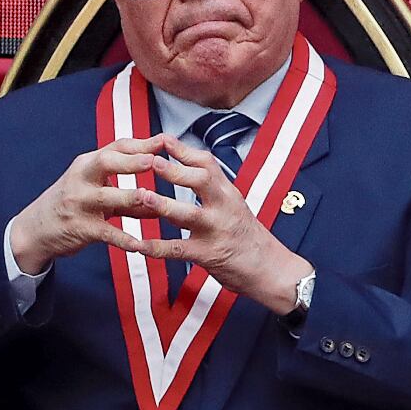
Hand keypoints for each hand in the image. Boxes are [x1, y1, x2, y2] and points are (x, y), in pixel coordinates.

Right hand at [5, 134, 180, 272]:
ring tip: (151, 198)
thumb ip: (129, 197)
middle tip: (153, 161)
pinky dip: (123, 239)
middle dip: (130, 161)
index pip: (115, 148)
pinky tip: (139, 245)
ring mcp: (79, 202)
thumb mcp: (97, 192)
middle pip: (105, 163)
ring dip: (129, 197)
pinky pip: (104, 232)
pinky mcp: (79, 227)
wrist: (36, 229)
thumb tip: (162, 201)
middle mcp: (81, 179)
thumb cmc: (74, 206)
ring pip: (105, 197)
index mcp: (88, 165)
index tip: (165, 140)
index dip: (141, 144)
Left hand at [12, 134, 311, 313]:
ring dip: (162, 204)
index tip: (161, 139)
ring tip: (139, 196)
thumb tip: (191, 168)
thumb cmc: (249, 239)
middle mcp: (225, 208)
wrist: (274, 270)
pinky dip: (156, 248)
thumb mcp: (235, 207)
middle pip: (200, 181)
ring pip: (187, 214)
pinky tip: (136, 245)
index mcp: (229, 194)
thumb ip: (213, 190)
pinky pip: (179, 250)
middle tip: (147, 159)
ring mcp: (217, 231)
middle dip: (173, 169)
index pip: (208, 164)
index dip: (183, 150)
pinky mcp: (210, 255)